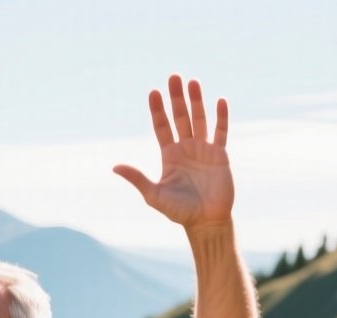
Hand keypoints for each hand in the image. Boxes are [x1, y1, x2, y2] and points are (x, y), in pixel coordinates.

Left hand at [113, 74, 233, 229]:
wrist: (206, 222)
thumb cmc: (179, 212)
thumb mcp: (154, 195)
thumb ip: (137, 179)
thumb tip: (115, 167)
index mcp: (169, 155)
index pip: (161, 127)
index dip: (157, 110)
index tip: (153, 92)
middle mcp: (186, 148)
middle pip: (180, 117)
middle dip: (176, 98)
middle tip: (173, 76)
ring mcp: (203, 150)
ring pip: (199, 119)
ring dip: (197, 101)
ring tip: (193, 82)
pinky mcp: (220, 155)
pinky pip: (221, 132)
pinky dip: (221, 117)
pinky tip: (220, 101)